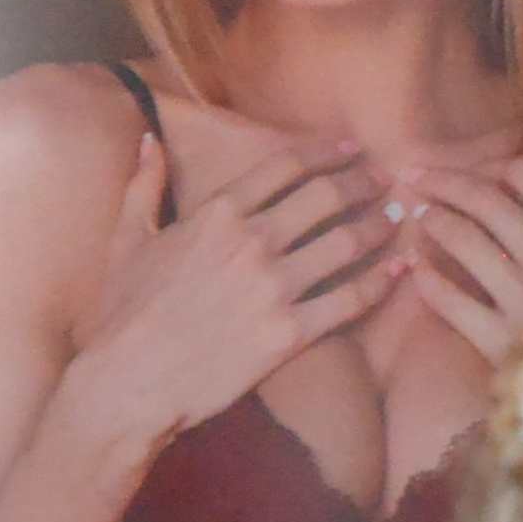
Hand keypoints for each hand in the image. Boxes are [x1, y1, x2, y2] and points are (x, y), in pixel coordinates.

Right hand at [63, 118, 404, 454]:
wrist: (128, 382)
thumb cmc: (123, 312)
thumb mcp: (126, 239)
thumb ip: (143, 185)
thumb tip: (148, 139)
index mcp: (216, 213)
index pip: (285, 167)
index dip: (326, 152)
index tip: (351, 148)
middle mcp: (252, 241)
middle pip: (326, 197)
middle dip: (363, 182)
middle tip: (386, 178)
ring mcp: (274, 288)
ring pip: (347, 243)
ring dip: (379, 224)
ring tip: (398, 217)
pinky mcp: (289, 333)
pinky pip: (349, 300)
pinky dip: (381, 281)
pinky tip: (399, 270)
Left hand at [382, 137, 522, 369]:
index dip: (502, 169)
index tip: (479, 165)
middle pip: (491, 205)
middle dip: (448, 183)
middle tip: (416, 174)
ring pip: (469, 244)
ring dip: (436, 220)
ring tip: (419, 213)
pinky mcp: (502, 343)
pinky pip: (453, 302)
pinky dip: (429, 279)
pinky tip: (414, 266)